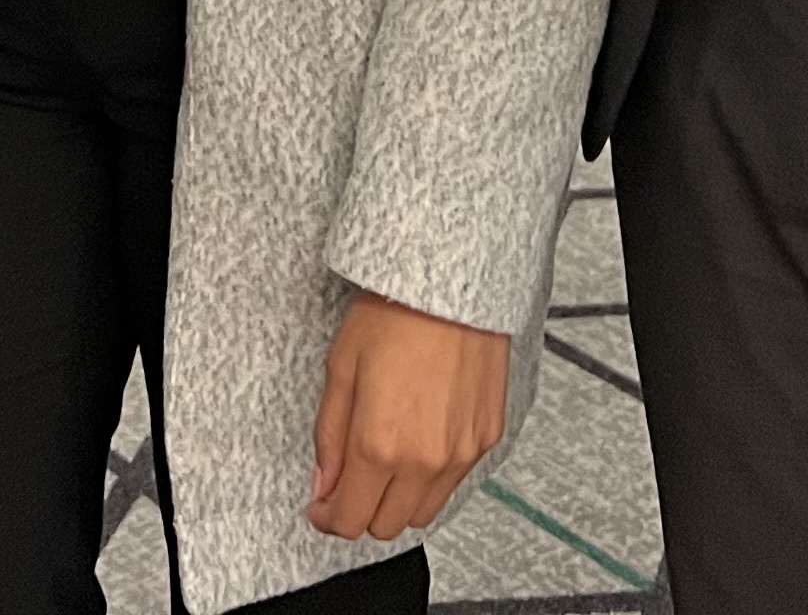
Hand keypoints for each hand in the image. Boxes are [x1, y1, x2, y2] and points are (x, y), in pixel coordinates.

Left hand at [307, 291, 508, 542]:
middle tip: (346, 483)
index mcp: (379, 444)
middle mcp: (424, 460)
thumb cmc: (395, 312)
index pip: (349, 519)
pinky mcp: (487, 439)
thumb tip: (323, 483)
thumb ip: (329, 436)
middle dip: (360, 512)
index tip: (320, 506)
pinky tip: (416, 443)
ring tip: (382, 463)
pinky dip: (430, 478)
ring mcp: (461, 454)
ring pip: (424, 513)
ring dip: (397, 501)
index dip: (327, 519)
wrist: (454, 281)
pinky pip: (454, 483)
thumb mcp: (341, 368)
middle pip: (386, 526)